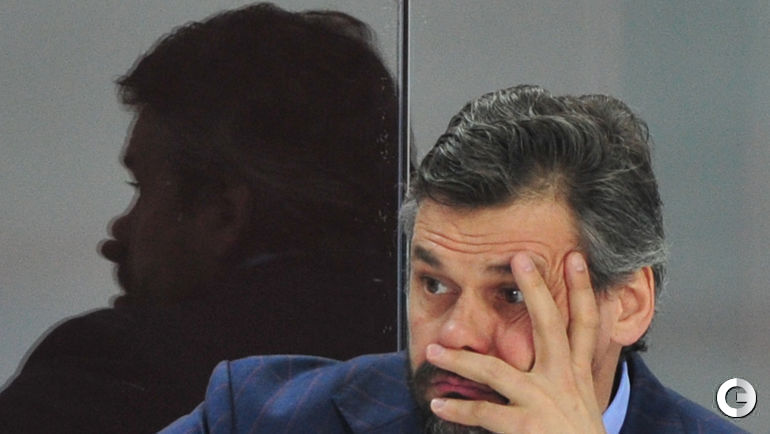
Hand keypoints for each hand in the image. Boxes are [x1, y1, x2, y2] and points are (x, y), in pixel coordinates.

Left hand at [425, 252, 606, 432]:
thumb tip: (556, 352)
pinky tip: (439, 403)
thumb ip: (566, 376)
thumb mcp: (581, 403)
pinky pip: (484, 413)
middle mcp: (564, 382)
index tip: (577, 258)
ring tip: (434, 352)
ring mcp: (545, 402)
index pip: (584, 325)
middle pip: (551, 326)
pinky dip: (458, 410)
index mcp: (577, 375)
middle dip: (536, 290)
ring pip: (496, 371)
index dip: (583, 290)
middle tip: (520, 258)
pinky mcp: (527, 426)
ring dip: (461, 360)